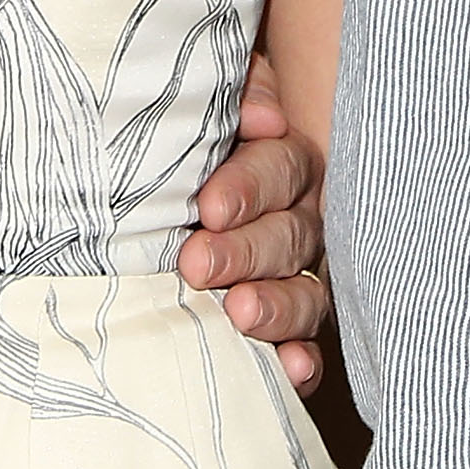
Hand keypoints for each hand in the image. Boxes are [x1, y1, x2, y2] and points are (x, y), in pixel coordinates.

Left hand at [178, 51, 329, 392]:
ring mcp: (297, 278)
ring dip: (278, 306)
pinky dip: (301, 361)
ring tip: (240, 313)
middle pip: (290, 235)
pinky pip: (307, 347)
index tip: (209, 207)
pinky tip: (291, 370)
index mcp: (286, 162)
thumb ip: (237, 98)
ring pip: (307, 294)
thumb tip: (266, 121)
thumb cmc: (185, 140)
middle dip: (245, 251)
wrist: (162, 191)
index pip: (282, 168)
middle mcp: (301, 220)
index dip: (250, 186)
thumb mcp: (206, 104)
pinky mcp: (289, 330)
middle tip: (198, 263)